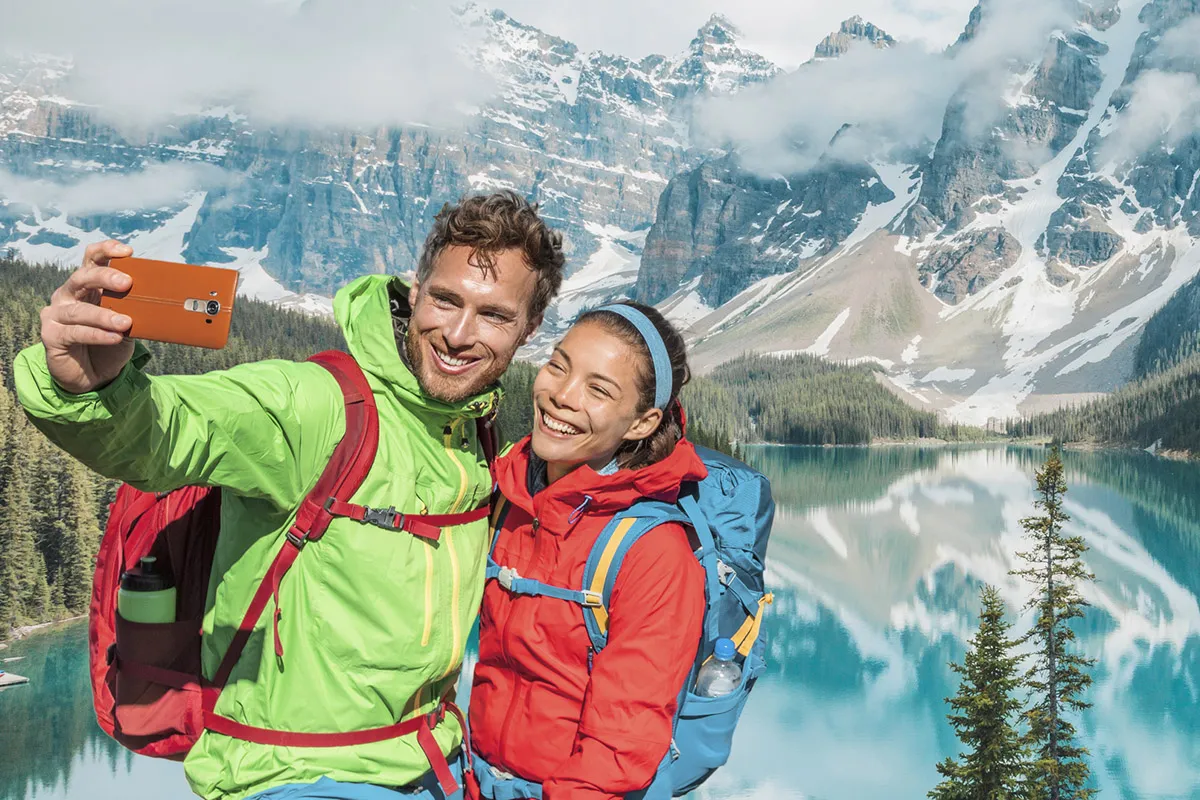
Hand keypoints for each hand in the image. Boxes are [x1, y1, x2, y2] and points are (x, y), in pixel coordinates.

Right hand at [41, 240, 135, 393]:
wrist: (94, 375)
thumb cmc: (110, 343)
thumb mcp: (127, 324)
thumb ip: (135, 310)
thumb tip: (161, 301)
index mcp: (87, 286)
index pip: (91, 259)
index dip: (106, 250)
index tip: (128, 251)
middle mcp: (68, 295)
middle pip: (82, 277)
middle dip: (105, 277)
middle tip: (127, 283)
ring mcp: (56, 314)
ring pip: (79, 310)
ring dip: (104, 316)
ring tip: (126, 322)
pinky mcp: (51, 335)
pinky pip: (74, 332)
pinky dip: (97, 335)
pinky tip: (114, 338)